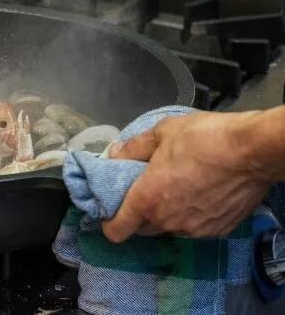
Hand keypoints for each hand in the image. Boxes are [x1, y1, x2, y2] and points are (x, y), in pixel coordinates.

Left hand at [101, 110, 275, 242]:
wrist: (254, 150)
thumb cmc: (204, 138)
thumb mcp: (162, 132)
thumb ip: (134, 147)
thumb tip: (115, 154)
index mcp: (147, 199)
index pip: (116, 230)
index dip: (109, 223)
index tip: (111, 211)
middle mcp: (167, 221)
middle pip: (141, 229)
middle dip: (137, 214)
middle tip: (144, 190)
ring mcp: (193, 229)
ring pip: (168, 228)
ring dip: (164, 215)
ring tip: (173, 189)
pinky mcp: (217, 230)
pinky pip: (193, 227)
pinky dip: (189, 215)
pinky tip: (197, 194)